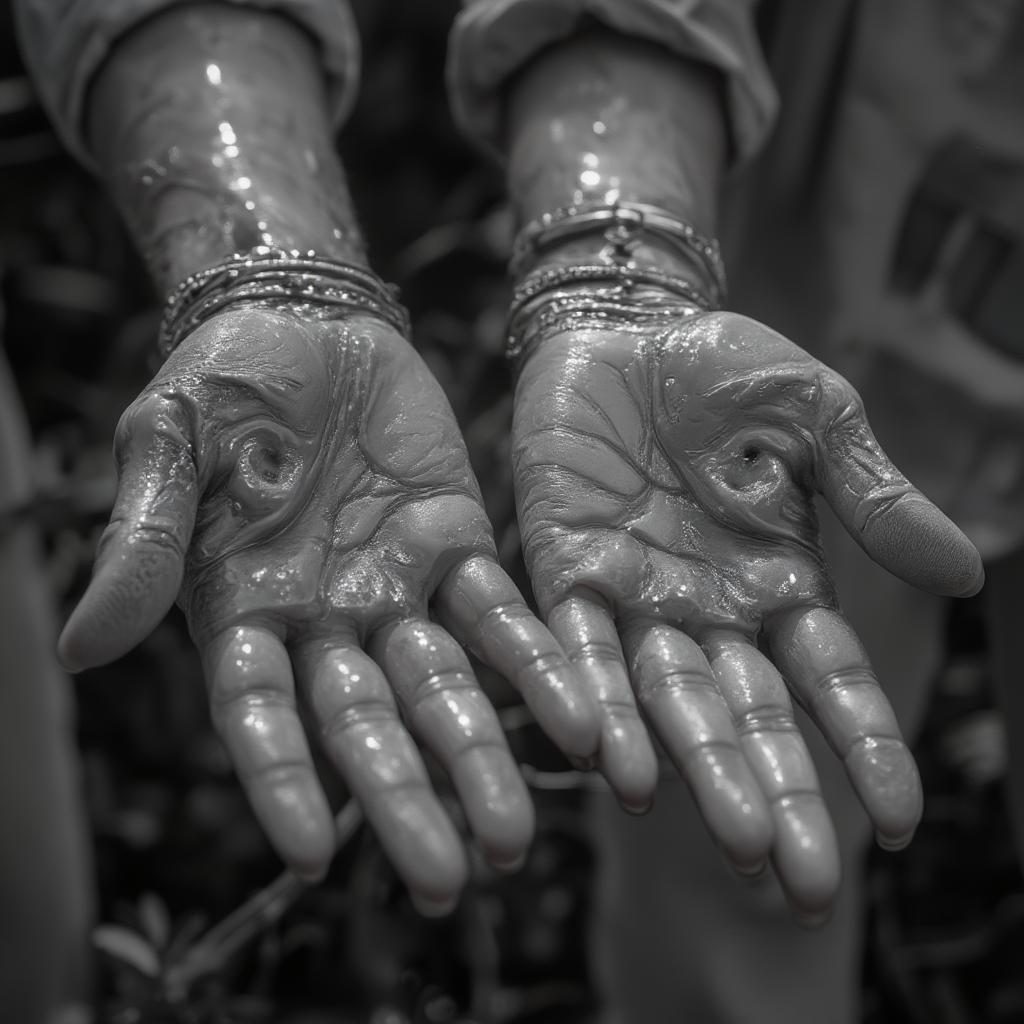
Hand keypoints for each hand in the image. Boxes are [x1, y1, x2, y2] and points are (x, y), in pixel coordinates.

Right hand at [61, 306, 598, 909]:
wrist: (305, 319)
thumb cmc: (220, 380)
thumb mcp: (166, 444)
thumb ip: (144, 542)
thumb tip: (82, 649)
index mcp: (241, 607)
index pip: (259, 711)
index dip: (282, 777)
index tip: (314, 854)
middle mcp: (325, 618)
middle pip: (365, 722)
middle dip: (402, 797)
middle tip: (446, 879)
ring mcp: (397, 588)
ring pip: (441, 689)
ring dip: (478, 758)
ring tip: (515, 837)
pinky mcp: (460, 547)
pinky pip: (500, 618)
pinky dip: (535, 668)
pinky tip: (577, 721)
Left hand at [512, 307, 982, 916]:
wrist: (624, 322)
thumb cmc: (727, 365)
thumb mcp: (818, 417)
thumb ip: (872, 496)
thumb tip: (963, 574)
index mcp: (778, 579)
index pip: (827, 681)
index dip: (861, 747)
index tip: (895, 821)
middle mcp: (707, 608)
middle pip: (747, 716)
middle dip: (776, 795)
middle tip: (806, 888)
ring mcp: (634, 596)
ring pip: (665, 700)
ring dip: (693, 770)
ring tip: (727, 844)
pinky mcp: (563, 568)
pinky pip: (576, 647)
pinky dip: (594, 700)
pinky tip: (611, 762)